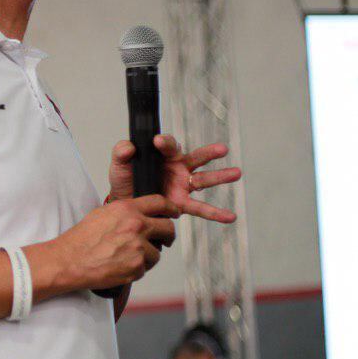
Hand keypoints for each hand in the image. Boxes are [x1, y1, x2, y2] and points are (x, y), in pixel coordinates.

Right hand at [39, 195, 178, 292]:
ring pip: (157, 252)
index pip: (160, 203)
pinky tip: (120, 266)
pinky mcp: (137, 266)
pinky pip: (145, 268)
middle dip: (167, 235)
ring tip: (127, 257)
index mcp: (127, 209)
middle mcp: (136, 225)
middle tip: (163, 240)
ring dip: (147, 256)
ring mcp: (138, 247)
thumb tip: (140, 215)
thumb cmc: (80, 240)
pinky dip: (136, 269)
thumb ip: (124, 213)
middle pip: (167, 228)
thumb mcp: (102, 214)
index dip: (170, 208)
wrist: (69, 261)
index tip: (173, 213)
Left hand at [107, 135, 240, 222]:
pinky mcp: (182, 203)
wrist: (124, 204)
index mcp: (163, 156)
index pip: (169, 146)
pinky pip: (201, 208)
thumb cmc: (125, 180)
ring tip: (237, 173)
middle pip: (196, 158)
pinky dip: (216, 213)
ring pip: (204, 180)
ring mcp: (182, 185)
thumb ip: (122, 153)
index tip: (159, 142)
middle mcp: (177, 168)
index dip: (166, 143)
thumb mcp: (120, 164)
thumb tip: (128, 147)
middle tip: (222, 149)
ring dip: (221, 177)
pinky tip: (230, 216)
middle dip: (209, 153)